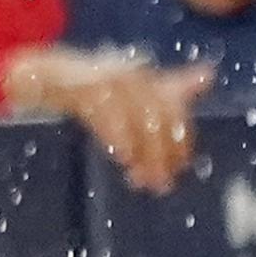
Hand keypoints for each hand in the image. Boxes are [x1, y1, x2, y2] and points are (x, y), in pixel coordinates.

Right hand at [7, 47, 214, 191]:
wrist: (45, 74)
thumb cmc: (97, 83)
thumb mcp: (139, 83)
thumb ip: (174, 85)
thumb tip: (209, 73)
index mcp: (143, 74)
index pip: (175, 107)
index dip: (180, 139)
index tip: (179, 166)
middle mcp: (128, 74)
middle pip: (158, 118)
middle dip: (163, 153)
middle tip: (161, 183)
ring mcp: (105, 81)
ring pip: (136, 121)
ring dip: (142, 155)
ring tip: (143, 180)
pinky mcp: (81, 89)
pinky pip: (108, 118)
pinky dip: (119, 140)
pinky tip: (121, 158)